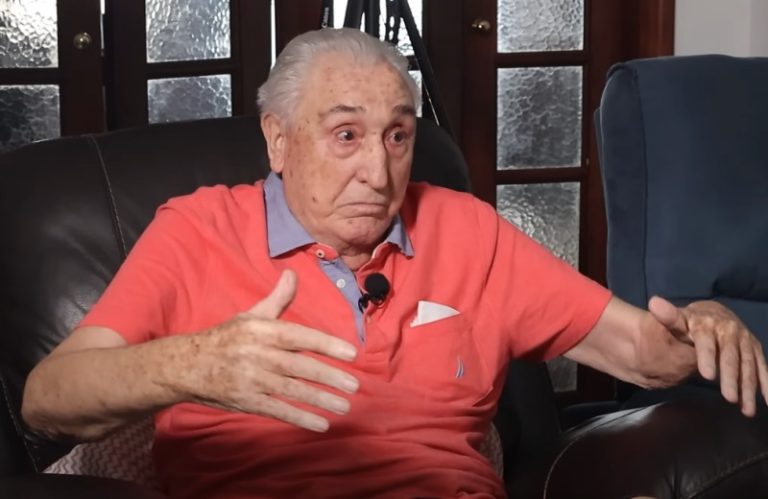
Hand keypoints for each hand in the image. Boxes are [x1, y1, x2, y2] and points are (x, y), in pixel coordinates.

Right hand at [181, 269, 358, 430]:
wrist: (186, 366)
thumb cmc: (226, 338)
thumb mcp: (250, 315)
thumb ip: (277, 298)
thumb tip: (293, 273)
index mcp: (261, 330)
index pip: (299, 336)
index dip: (326, 344)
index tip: (351, 353)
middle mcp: (257, 354)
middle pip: (298, 366)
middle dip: (328, 376)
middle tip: (354, 385)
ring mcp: (251, 380)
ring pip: (291, 390)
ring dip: (319, 400)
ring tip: (344, 406)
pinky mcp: (246, 401)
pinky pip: (277, 410)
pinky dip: (299, 418)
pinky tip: (320, 424)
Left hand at [649, 296, 767, 415]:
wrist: (714, 314)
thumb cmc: (692, 322)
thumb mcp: (679, 319)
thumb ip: (668, 317)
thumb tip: (654, 303)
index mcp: (708, 324)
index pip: (706, 342)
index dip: (707, 357)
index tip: (706, 376)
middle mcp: (730, 331)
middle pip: (730, 357)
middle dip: (730, 377)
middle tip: (728, 398)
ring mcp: (745, 341)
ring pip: (748, 366)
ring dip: (749, 388)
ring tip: (746, 410)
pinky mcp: (755, 351)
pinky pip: (762, 369)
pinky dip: (766, 386)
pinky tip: (767, 403)